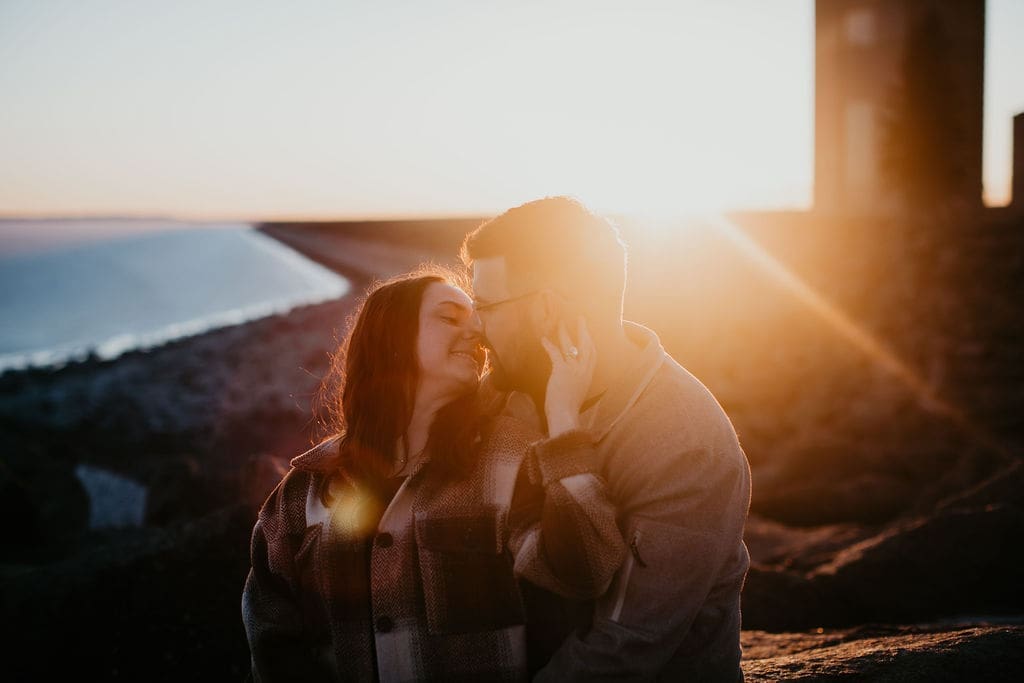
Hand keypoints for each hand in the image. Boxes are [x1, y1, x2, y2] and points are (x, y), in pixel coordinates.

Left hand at [541, 316, 596, 437]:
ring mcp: (574, 370)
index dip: (590, 343)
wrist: (566, 417)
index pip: (592, 356)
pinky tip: (543, 339)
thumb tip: (570, 385)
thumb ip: (575, 387)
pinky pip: (555, 353)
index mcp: (588, 378)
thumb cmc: (568, 412)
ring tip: (561, 323)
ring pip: (571, 345)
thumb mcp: (576, 397)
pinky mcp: (562, 370)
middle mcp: (583, 371)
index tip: (588, 334)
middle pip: (586, 345)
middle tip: (581, 319)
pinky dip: (549, 345)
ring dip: (565, 333)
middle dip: (583, 331)